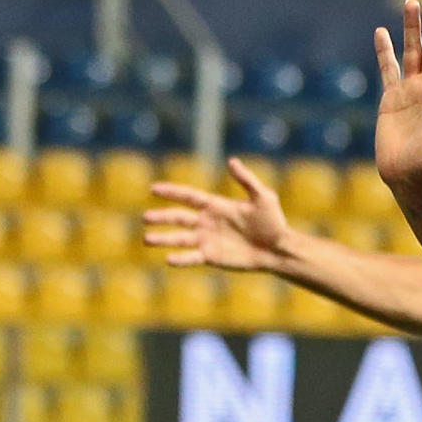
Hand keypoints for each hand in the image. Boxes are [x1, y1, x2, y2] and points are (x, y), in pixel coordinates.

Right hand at [143, 160, 291, 271]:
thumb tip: (231, 161)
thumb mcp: (262, 197)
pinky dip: (180, 258)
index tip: (153, 189)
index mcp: (216, 205)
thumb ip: (246, 180)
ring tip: (147, 239)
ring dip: (163, 239)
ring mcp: (207, 240)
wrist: (277, 249)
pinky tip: (168, 259)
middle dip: (161, 217)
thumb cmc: (273, 222)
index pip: (188, 197)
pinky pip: (191, 257)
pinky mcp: (211, 257)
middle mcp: (207, 222)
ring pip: (179, 238)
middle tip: (145, 218)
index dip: (171, 192)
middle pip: (178, 218)